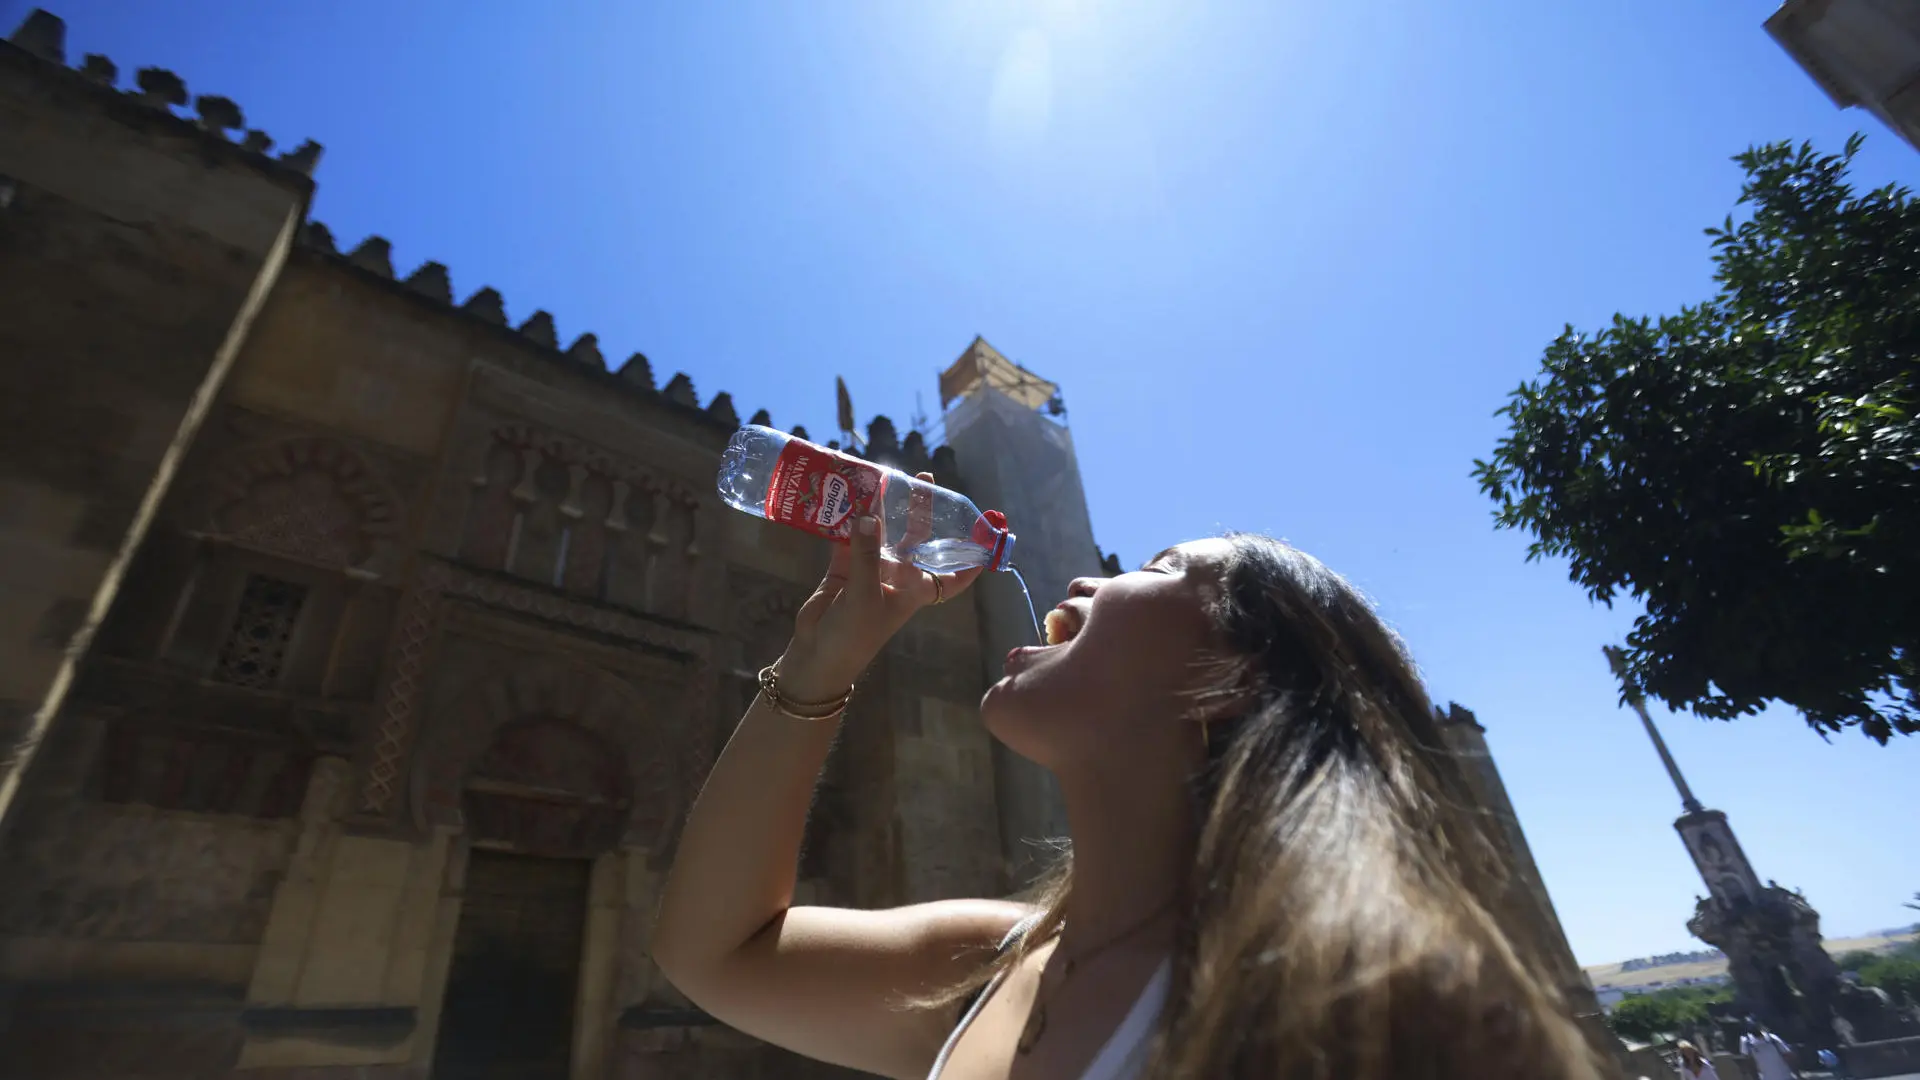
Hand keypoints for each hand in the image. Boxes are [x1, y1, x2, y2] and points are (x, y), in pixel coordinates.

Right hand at [778, 472, 984, 701]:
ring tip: (883, 476)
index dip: (970, 560)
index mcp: (915, 590)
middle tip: (924, 478)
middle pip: (917, 539)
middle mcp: (897, 577)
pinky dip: (847, 518)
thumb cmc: (853, 635)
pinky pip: (849, 536)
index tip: (985, 534)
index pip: (953, 577)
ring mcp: (870, 570)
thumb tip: (868, 516)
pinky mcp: (844, 566)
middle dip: (922, 510)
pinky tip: (845, 495)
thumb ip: (867, 555)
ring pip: (881, 532)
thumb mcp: (865, 597)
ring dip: (881, 508)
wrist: (817, 655)